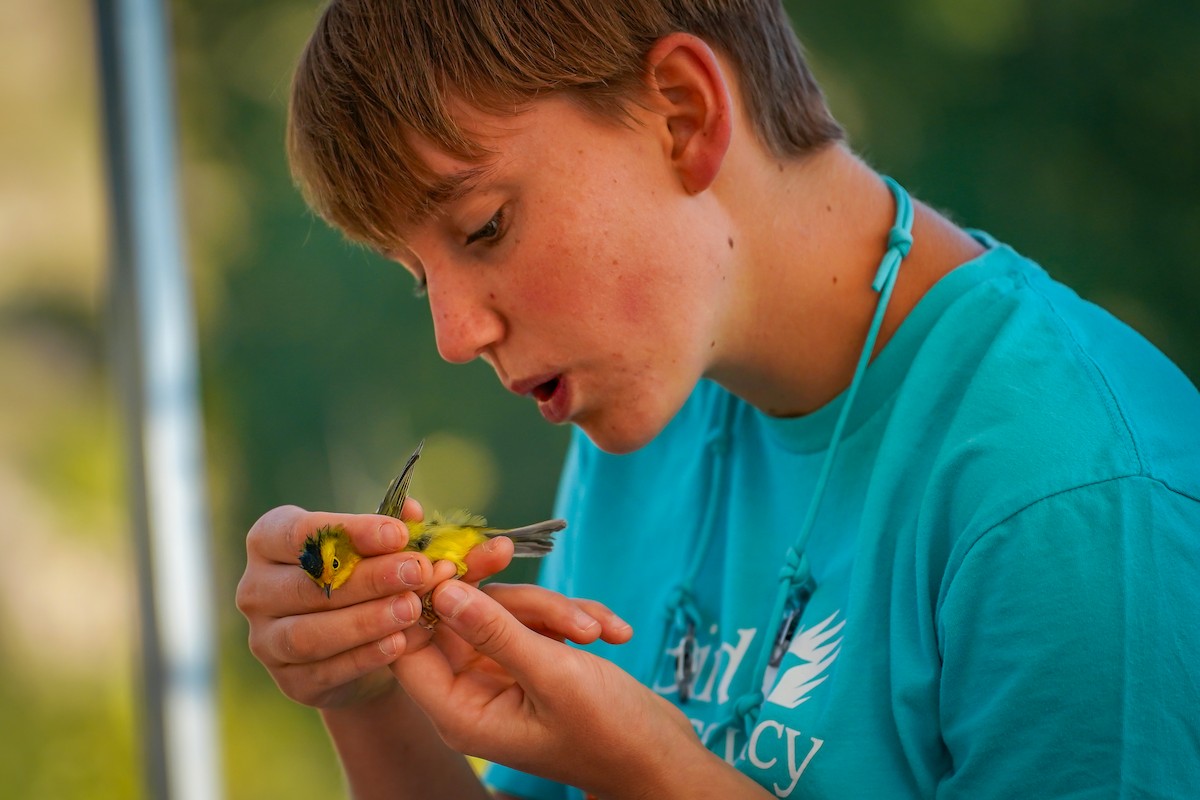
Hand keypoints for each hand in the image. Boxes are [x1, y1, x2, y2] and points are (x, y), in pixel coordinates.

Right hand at [235, 503, 511, 708]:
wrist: (363, 646)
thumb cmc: (365, 577)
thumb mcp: (379, 548)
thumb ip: (391, 528)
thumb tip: (411, 511)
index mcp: (269, 541)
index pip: (299, 533)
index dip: (349, 531)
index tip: (399, 534)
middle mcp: (256, 589)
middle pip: (307, 585)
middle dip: (368, 578)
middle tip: (417, 572)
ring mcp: (266, 640)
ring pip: (308, 633)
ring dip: (365, 621)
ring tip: (411, 609)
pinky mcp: (289, 681)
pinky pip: (323, 671)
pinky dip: (363, 658)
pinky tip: (398, 644)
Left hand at [391, 582, 708, 798]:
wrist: (662, 757)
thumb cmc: (609, 732)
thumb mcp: (552, 675)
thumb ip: (495, 631)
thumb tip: (443, 589)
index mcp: (461, 711)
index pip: (409, 645)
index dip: (421, 599)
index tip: (451, 561)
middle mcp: (474, 692)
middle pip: (463, 615)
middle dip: (509, 596)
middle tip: (508, 549)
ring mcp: (506, 674)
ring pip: (508, 610)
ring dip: (554, 610)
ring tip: (594, 630)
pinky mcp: (535, 661)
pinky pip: (539, 619)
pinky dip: (574, 619)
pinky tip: (612, 633)